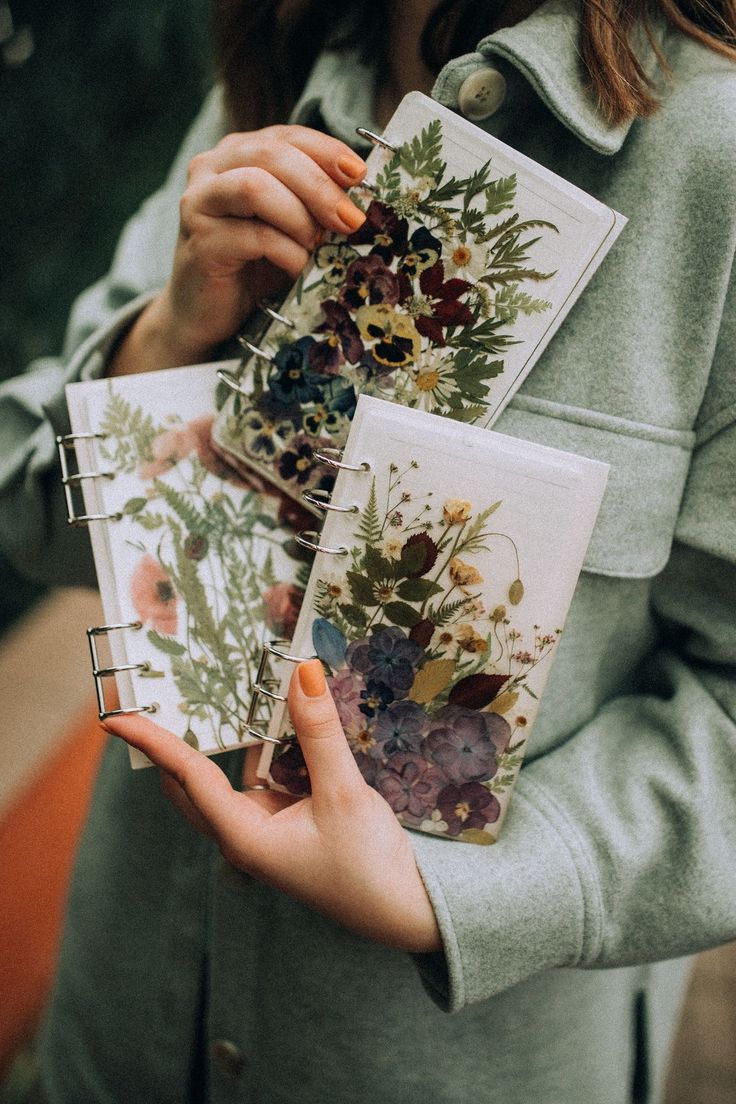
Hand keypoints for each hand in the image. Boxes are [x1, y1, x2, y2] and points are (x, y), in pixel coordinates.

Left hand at [103, 660, 441, 953]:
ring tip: (210, 694)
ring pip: (225, 778)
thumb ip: (320, 734)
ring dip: (221, 741)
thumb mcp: (345, 794)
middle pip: (190, 783)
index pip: (188, 777)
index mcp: (244, 836)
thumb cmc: (369, 866)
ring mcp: (261, 831)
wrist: (405, 911)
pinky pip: (258, 779)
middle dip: (170, 742)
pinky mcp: (283, 824)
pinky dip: (260, 749)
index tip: (115, 718)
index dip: (152, 742)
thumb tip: (302, 673)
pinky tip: (273, 720)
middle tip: (152, 699)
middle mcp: (243, 835)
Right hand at [110, 126, 366, 374]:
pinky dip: (287, 253)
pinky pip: (253, 236)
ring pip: (255, 187)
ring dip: (299, 217)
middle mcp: (211, 168)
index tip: (360, 176)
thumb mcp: (292, 225)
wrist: (208, 313)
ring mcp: (199, 203)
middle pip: (272, 155)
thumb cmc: (255, 266)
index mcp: (238, 154)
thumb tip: (362, 191)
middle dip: (320, 187)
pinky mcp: (200, 242)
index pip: (287, 135)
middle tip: (350, 220)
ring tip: (316, 245)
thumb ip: (315, 201)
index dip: (327, 151)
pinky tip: (296, 268)